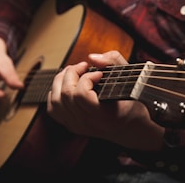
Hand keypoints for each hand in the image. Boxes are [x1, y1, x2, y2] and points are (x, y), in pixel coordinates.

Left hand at [47, 51, 164, 150]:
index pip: (82, 95)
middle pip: (67, 94)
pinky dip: (56, 93)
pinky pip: (53, 108)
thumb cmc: (131, 100)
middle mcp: (89, 123)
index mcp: (105, 115)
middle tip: (83, 66)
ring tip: (73, 72)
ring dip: (61, 80)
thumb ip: (113, 61)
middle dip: (72, 73)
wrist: (128, 126)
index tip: (99, 73)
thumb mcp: (131, 77)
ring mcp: (78, 126)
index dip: (87, 78)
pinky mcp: (71, 126)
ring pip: (56, 100)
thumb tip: (91, 57)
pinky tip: (66, 86)